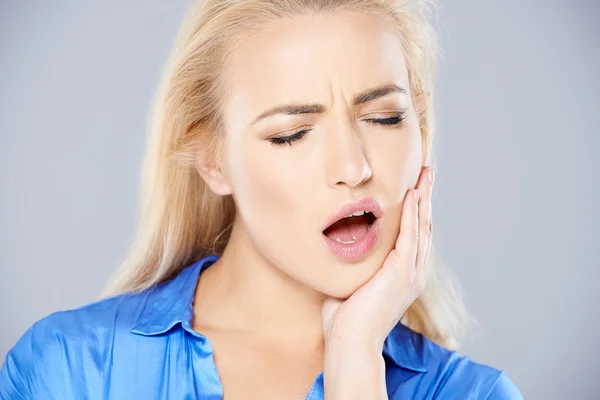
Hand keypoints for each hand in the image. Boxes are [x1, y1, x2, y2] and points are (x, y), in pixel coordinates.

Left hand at [321, 165, 433, 350]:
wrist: (349, 341)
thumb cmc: (346, 318)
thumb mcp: (353, 282)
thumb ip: (354, 264)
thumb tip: (339, 246)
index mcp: (404, 275)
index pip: (415, 235)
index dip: (417, 210)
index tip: (415, 188)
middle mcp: (414, 272)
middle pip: (424, 225)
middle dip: (426, 196)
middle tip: (427, 172)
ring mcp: (411, 273)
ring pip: (421, 226)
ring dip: (423, 197)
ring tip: (425, 174)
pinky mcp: (402, 272)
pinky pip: (410, 235)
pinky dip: (412, 213)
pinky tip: (413, 194)